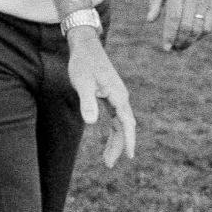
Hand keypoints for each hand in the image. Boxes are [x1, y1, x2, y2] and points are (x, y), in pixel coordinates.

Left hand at [67, 29, 135, 167]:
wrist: (85, 46)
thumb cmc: (83, 63)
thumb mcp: (82, 83)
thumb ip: (87, 102)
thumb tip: (90, 123)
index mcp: (118, 96)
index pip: (126, 123)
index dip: (128, 141)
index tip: (129, 156)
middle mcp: (121, 97)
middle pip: (124, 127)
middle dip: (119, 146)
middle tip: (108, 165)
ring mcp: (117, 97)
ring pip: (120, 123)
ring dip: (115, 140)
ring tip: (107, 159)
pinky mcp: (110, 95)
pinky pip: (115, 117)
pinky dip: (113, 130)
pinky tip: (107, 139)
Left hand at [147, 0, 211, 52]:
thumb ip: (154, 3)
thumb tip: (150, 21)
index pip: (174, 18)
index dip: (170, 35)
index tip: (165, 47)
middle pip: (187, 26)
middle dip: (179, 41)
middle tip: (173, 49)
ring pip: (199, 28)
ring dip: (190, 41)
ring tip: (180, 47)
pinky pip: (208, 25)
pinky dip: (200, 36)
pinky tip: (192, 39)